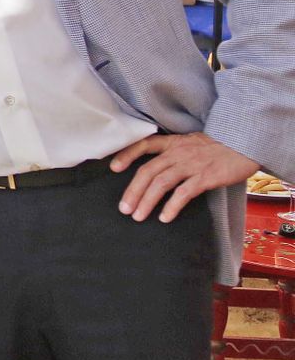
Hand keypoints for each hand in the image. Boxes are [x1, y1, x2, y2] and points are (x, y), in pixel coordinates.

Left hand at [111, 132, 259, 222]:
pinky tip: (164, 217)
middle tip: (124, 208)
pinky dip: (171, 206)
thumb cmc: (218, 147)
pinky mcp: (205, 177)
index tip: (113, 167)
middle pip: (148, 171)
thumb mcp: (191, 143)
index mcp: (173, 142)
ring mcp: (191, 164)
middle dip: (133, 191)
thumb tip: (156, 169)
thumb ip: (174, 152)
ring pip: (161, 183)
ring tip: (138, 216)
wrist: (246, 145)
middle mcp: (178, 152)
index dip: (126, 154)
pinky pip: (184, 193)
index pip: (144, 144)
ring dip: (147, 201)